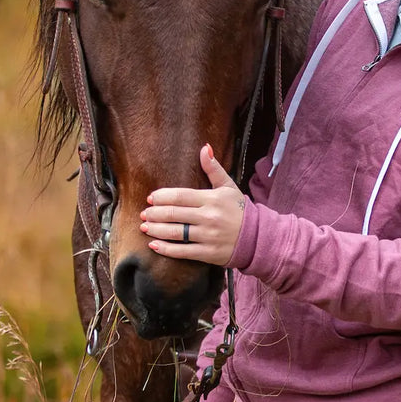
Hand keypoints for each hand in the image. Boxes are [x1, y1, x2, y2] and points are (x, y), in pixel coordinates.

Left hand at [143, 143, 247, 265]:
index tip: (151, 198)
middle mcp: (209, 217)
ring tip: (144, 226)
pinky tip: (153, 245)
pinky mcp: (208, 253)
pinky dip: (165, 249)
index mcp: (212, 199)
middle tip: (144, 213)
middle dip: (155, 213)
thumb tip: (204, 148)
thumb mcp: (228, 186)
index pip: (181, 195)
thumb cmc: (239, 209)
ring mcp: (208, 236)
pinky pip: (182, 252)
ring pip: (175, 233)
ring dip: (156, 230)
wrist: (256, 237)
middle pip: (174, 213)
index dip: (162, 196)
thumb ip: (214, 168)